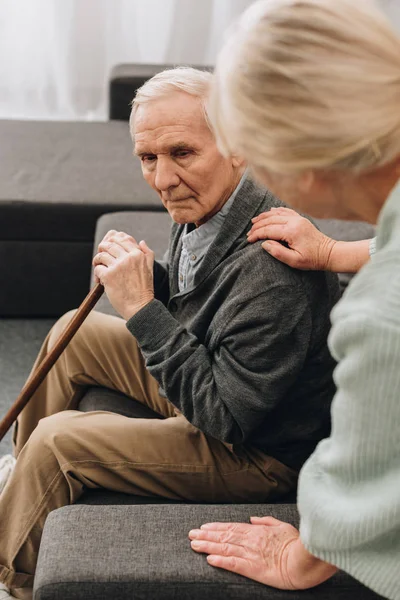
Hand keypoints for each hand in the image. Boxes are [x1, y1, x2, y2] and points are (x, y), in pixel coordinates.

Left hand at [93, 230, 153, 319]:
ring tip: (99, 267)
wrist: (139, 307)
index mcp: (138, 254)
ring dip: (97, 260)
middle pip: (110, 244)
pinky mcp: (109, 276)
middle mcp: (128, 257)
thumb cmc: (144, 290)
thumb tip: (142, 242)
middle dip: (102, 249)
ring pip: (101, 255)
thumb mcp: (150, 268)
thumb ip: (147, 253)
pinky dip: (97, 274)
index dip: (113, 241)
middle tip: (101, 257)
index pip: (123, 238)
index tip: (109, 248)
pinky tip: (100, 280)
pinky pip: (98, 268)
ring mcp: (118, 266)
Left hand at [189, 516, 336, 589]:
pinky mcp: (254, 568)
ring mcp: (251, 554)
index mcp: (258, 531)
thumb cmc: (297, 544)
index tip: (203, 526)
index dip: (216, 527)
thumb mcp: (282, 526)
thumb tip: (253, 518)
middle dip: (206, 535)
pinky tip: (209, 559)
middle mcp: (251, 540)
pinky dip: (220, 561)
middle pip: (224, 536)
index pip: (232, 527)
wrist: (306, 560)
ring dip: (208, 546)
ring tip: (194, 544)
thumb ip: (266, 521)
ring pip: (225, 548)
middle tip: (191, 534)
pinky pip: (234, 564)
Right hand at [247, 207, 335, 270]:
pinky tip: (269, 211)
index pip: (268, 230)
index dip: (256, 235)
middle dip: (257, 226)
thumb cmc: (312, 260)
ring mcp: (298, 219)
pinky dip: (276, 211)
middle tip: (249, 233)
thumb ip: (277, 252)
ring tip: (254, 222)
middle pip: (270, 220)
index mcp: (291, 232)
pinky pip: (286, 211)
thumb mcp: (294, 261)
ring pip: (276, 213)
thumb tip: (264, 243)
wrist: (329, 253)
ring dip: (264, 217)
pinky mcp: (301, 219)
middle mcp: (294, 222)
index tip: (248, 240)